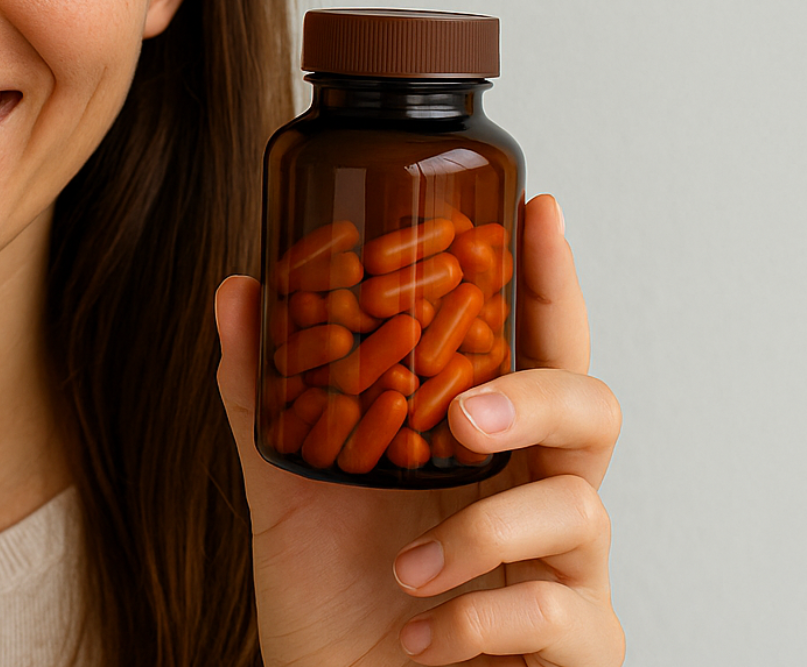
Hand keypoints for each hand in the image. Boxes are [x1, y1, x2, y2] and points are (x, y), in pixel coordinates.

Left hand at [215, 194, 622, 665]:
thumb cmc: (333, 596)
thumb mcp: (285, 488)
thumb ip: (268, 397)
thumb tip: (239, 289)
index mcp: (481, 449)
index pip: (534, 351)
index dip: (548, 284)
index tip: (538, 210)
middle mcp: (534, 497)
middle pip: (592, 409)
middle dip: (538, 395)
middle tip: (467, 415)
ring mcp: (564, 573)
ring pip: (582, 509)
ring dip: (484, 530)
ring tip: (408, 567)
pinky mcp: (572, 646)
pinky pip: (559, 613)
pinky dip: (480, 617)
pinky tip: (424, 633)